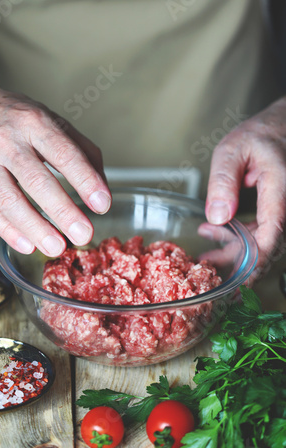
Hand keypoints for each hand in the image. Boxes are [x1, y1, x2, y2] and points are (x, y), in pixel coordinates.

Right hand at [0, 62, 110, 256]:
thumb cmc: (15, 118)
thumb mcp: (52, 121)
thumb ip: (82, 152)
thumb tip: (102, 189)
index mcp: (34, 122)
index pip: (64, 153)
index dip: (85, 180)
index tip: (102, 205)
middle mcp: (7, 141)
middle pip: (36, 180)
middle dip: (63, 212)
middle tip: (83, 235)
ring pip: (9, 200)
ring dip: (36, 228)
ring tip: (57, 247)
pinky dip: (9, 231)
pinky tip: (29, 245)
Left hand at [204, 97, 285, 275]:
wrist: (278, 129)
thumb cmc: (259, 135)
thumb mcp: (232, 150)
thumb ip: (224, 181)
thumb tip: (218, 216)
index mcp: (280, 191)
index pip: (273, 234)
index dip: (256, 261)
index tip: (238, 281)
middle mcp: (285, 205)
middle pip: (268, 246)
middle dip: (238, 263)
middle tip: (208, 268)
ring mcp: (281, 211)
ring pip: (263, 244)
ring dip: (234, 252)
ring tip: (206, 253)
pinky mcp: (275, 214)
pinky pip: (261, 234)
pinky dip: (238, 239)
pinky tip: (214, 233)